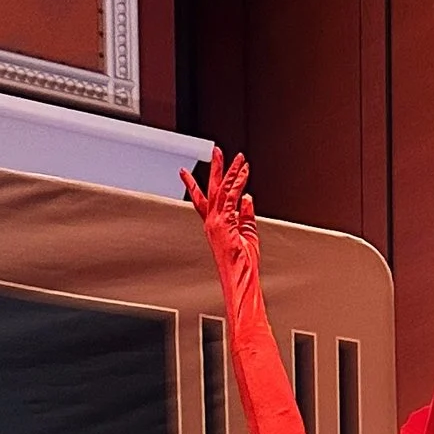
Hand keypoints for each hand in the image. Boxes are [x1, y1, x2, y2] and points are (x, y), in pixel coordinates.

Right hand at [182, 146, 262, 314]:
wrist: (241, 282)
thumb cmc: (244, 268)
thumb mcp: (248, 236)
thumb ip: (247, 216)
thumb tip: (247, 198)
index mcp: (215, 227)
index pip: (203, 201)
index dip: (194, 186)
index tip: (185, 173)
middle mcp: (213, 223)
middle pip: (212, 189)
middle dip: (215, 169)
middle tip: (216, 151)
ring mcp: (217, 223)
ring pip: (223, 190)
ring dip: (231, 171)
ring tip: (239, 157)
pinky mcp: (224, 223)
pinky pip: (232, 196)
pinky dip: (239, 182)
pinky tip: (244, 172)